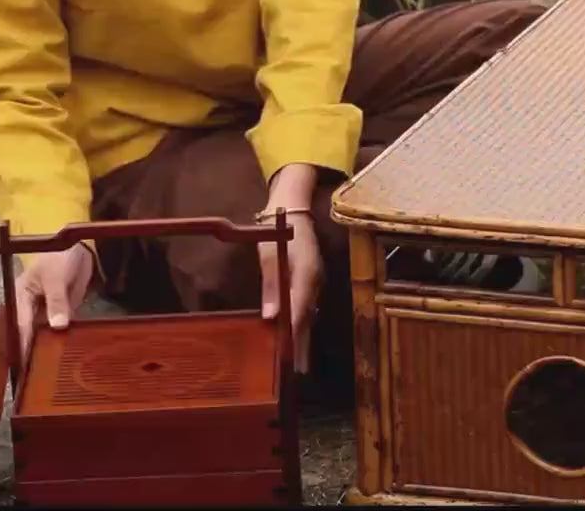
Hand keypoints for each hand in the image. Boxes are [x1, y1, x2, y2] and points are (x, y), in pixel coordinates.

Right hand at [13, 243, 94, 364]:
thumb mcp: (56, 278)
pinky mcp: (62, 312)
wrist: (79, 246)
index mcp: (21, 297)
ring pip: (44, 334)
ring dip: (47, 348)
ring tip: (50, 372)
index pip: (20, 325)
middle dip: (31, 351)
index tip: (23, 365)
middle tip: (34, 376)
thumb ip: (56, 302)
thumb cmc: (59, 256)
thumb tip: (57, 327)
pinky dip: (63, 340)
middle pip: (29, 333)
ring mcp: (46, 311)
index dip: (22, 345)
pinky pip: (61, 329)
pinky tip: (67, 355)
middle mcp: (31, 307)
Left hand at [259, 164, 322, 373]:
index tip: (287, 357)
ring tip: (296, 367)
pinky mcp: (311, 285)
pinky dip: (301, 327)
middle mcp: (315, 283)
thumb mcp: (269, 254)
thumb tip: (270, 317)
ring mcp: (316, 284)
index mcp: (307, 274)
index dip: (293, 335)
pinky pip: (307, 310)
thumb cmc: (279, 230)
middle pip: (307, 320)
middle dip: (300, 347)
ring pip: (309, 318)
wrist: (295, 208)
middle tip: (294, 375)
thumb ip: (271, 284)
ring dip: (301, 340)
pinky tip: (295, 342)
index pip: (300, 310)